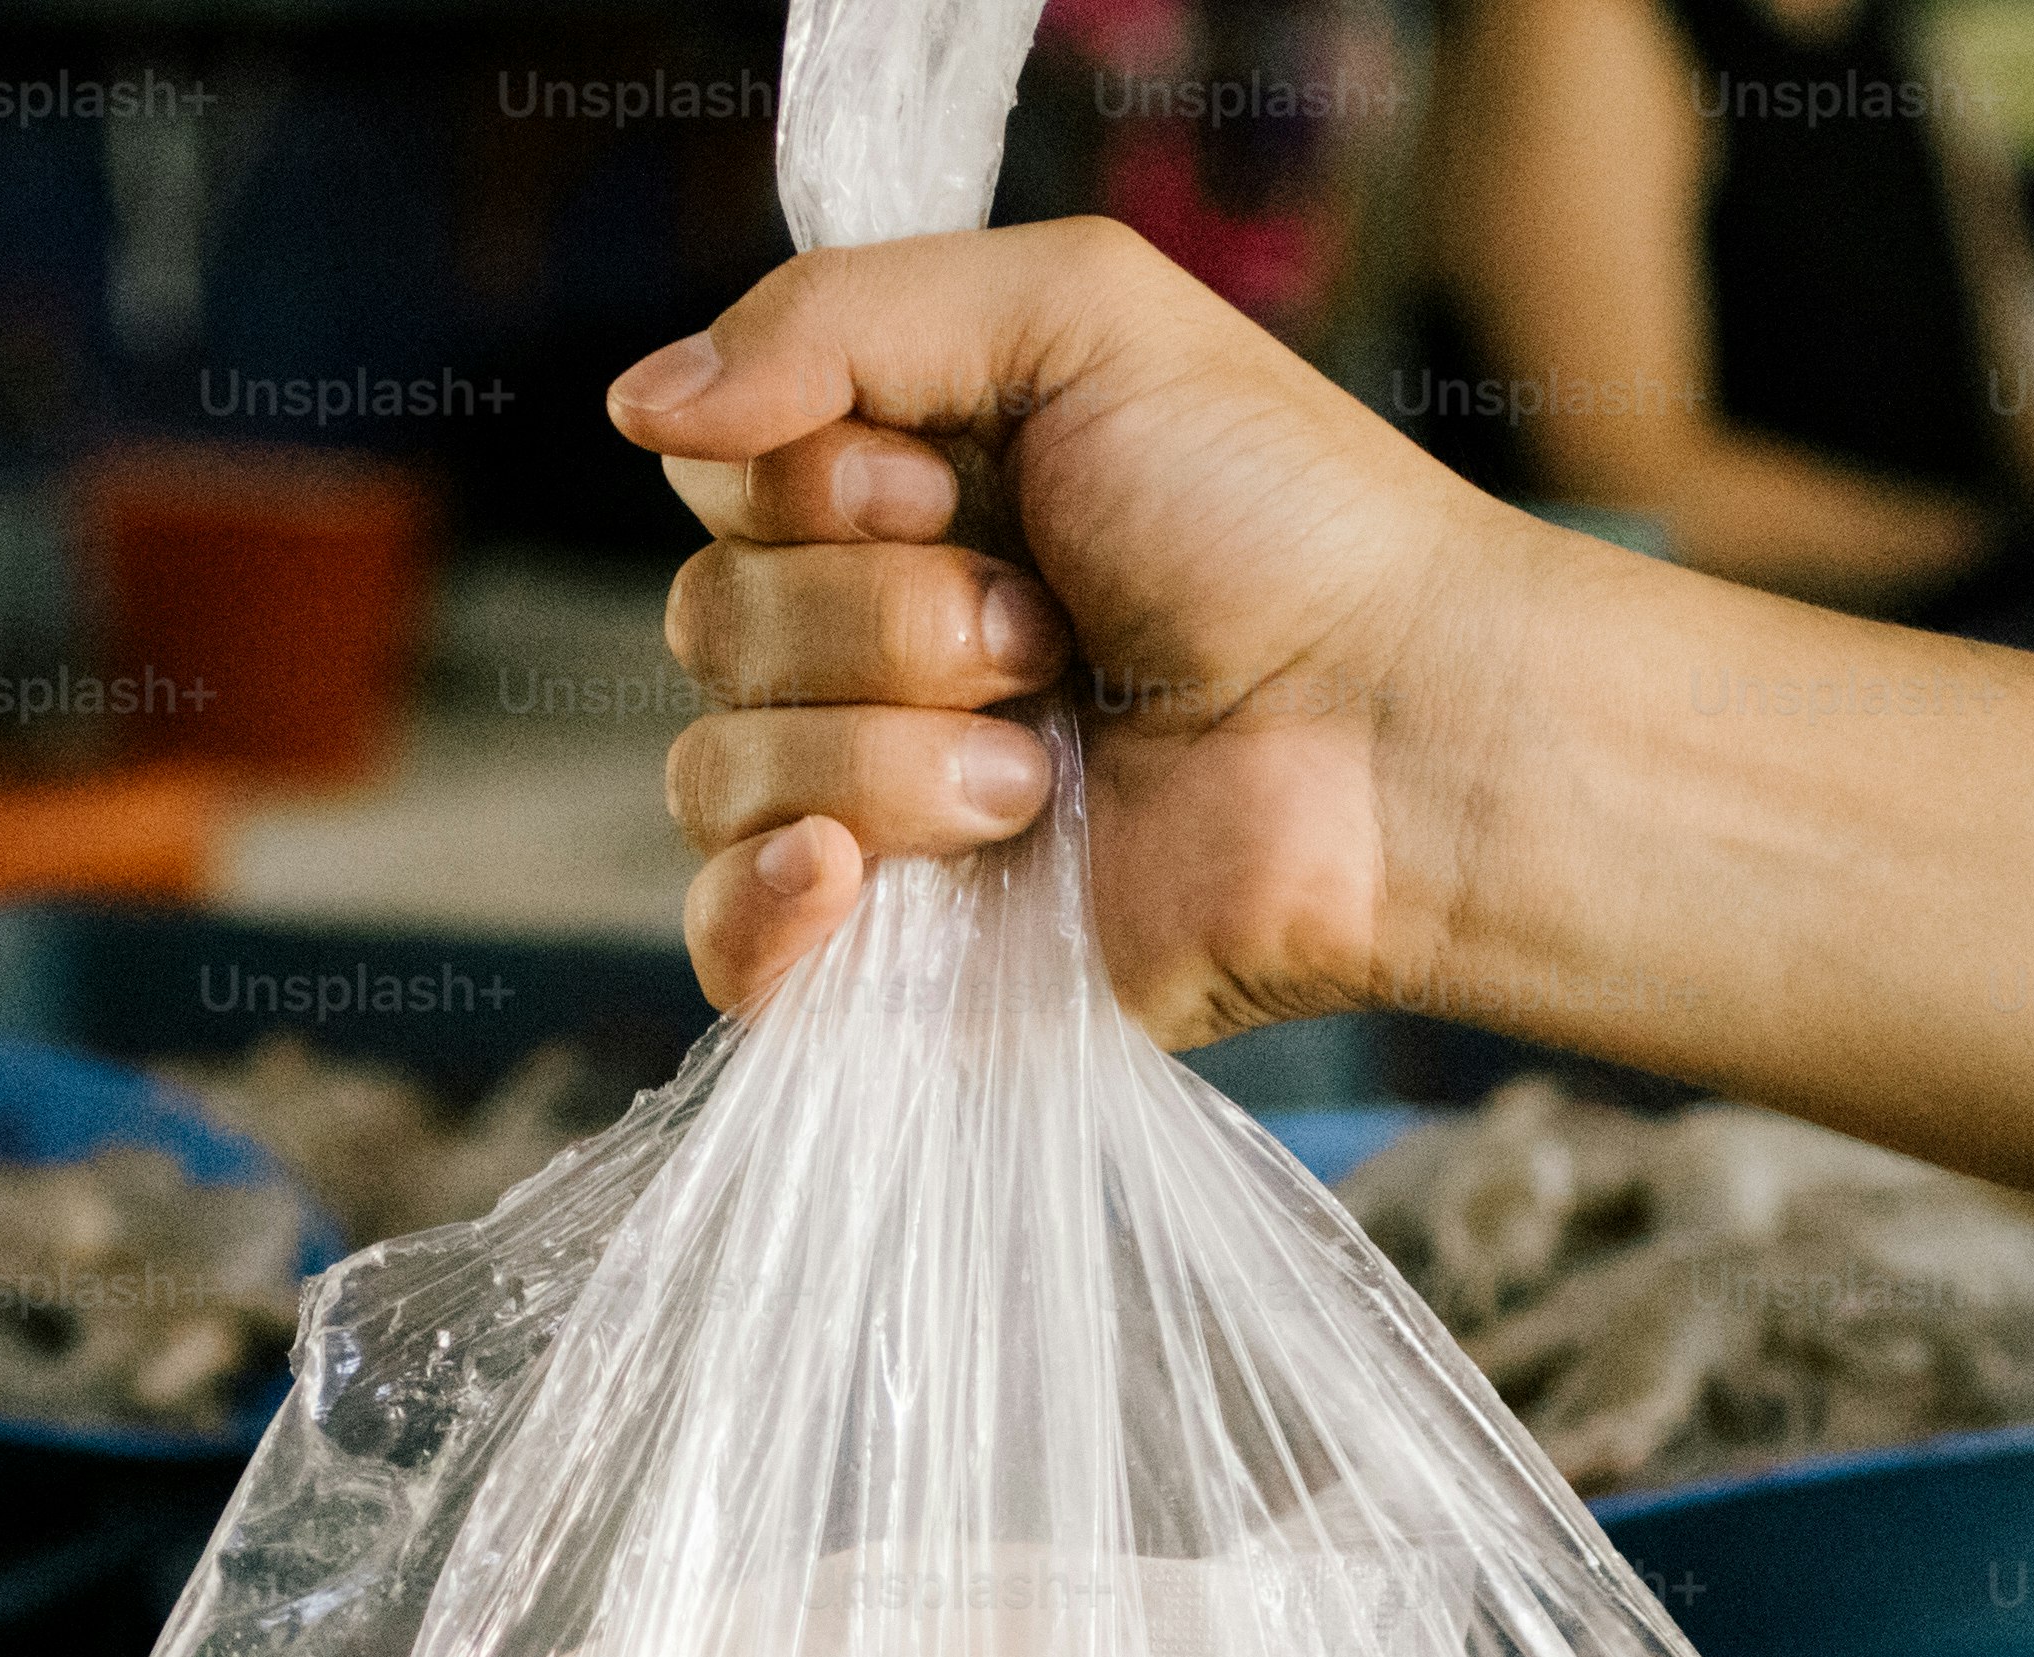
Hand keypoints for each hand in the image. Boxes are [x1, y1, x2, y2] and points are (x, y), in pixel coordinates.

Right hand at [614, 216, 1544, 1038]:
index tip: (955, 492)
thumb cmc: (1280, 519)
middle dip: (882, 620)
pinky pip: (723, 945)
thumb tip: (637, 407)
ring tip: (1049, 766)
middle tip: (1051, 632)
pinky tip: (847, 876)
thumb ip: (839, 317)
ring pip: (716, 771)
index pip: (721, 482)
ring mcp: (884, 814)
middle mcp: (876, 652)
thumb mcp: (1074, 314)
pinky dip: (761, 905)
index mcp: (905, 500)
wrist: (1396, 741)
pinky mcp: (904, 963)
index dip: (812, 486)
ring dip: (887, 754)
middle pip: (708, 623)